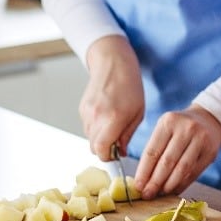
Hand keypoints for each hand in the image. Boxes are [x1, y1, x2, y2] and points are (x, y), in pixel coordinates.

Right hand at [80, 35, 144, 160]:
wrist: (113, 63)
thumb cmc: (130, 85)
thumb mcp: (138, 112)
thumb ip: (127, 135)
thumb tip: (120, 152)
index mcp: (114, 118)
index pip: (102, 151)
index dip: (109, 157)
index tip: (116, 155)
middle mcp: (97, 117)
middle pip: (94, 147)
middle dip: (105, 148)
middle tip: (116, 141)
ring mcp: (87, 112)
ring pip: (89, 138)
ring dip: (100, 137)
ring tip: (112, 124)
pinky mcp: (82, 108)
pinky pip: (87, 126)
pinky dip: (95, 127)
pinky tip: (105, 115)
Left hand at [134, 105, 220, 199]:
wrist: (208, 120)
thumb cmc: (180, 129)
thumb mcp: (165, 130)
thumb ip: (155, 151)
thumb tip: (143, 180)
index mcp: (169, 121)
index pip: (152, 151)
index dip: (144, 171)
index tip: (138, 186)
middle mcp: (186, 128)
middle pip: (167, 161)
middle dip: (155, 182)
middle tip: (147, 194)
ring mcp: (200, 139)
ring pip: (182, 169)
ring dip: (169, 185)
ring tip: (160, 193)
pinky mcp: (210, 151)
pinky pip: (194, 173)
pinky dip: (182, 184)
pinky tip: (174, 190)